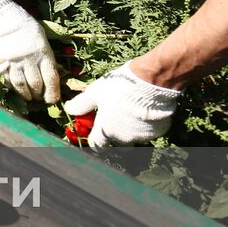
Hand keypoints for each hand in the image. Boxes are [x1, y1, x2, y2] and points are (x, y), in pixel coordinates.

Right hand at [0, 0, 61, 102]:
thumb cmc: (21, 22)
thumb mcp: (40, 34)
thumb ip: (45, 53)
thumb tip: (52, 70)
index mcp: (42, 51)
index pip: (51, 78)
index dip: (53, 92)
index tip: (53, 99)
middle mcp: (29, 59)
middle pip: (36, 84)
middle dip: (39, 94)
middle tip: (39, 97)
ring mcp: (13, 63)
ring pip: (21, 86)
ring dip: (26, 94)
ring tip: (28, 97)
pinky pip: (7, 81)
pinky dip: (12, 88)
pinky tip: (15, 89)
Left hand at [63, 63, 180, 145]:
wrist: (151, 82)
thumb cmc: (118, 87)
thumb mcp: (95, 92)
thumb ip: (81, 104)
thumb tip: (69, 110)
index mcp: (106, 130)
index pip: (96, 144)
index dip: (94, 138)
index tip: (95, 130)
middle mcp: (123, 138)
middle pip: (116, 143)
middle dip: (113, 135)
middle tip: (115, 119)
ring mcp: (142, 136)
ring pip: (134, 138)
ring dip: (131, 130)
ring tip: (131, 112)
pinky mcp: (158, 131)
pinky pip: (150, 131)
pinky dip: (146, 125)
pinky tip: (145, 111)